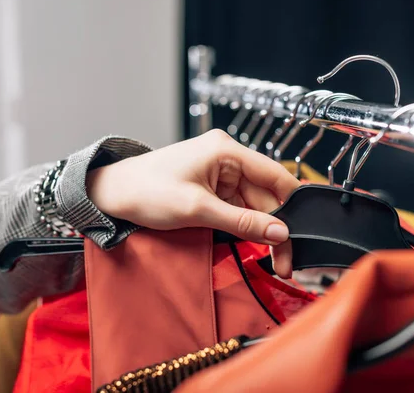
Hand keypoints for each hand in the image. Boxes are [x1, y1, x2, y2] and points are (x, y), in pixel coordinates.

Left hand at [86, 129, 299, 277]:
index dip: (293, 205)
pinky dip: (245, 227)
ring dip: (262, 231)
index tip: (303, 234)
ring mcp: (220, 174)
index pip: (275, 176)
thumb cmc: (146, 191)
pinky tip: (254, 245)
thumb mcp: (197, 210)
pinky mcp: (212, 188)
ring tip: (274, 261)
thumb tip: (280, 233)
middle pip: (267, 195)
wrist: (111, 194)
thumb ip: (242, 222)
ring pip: (254, 205)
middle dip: (276, 228)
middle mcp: (228, 159)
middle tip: (285, 262)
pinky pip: (238, 208)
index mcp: (227, 151)